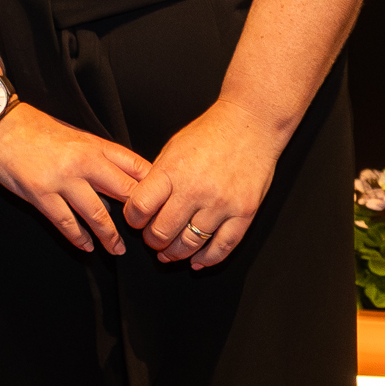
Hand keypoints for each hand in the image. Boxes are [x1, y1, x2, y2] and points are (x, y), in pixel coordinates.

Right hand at [0, 104, 152, 253]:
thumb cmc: (35, 128)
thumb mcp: (74, 135)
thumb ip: (98, 157)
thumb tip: (119, 184)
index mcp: (94, 145)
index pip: (136, 167)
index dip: (153, 188)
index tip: (160, 205)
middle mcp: (83, 162)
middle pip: (124, 193)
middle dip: (138, 217)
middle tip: (145, 234)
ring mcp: (62, 179)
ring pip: (98, 214)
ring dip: (110, 236)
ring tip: (116, 249)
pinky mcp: (41, 193)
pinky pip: (66, 222)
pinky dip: (79, 238)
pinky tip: (86, 245)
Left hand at [121, 98, 285, 268]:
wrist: (250, 124)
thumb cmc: (210, 133)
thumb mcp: (173, 148)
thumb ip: (158, 178)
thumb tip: (142, 206)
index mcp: (173, 170)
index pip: (141, 207)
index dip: (133, 220)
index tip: (136, 221)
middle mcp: (196, 189)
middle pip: (163, 232)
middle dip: (153, 241)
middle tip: (153, 240)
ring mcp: (222, 203)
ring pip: (190, 244)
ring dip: (176, 254)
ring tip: (170, 252)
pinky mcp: (244, 213)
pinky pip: (223, 247)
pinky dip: (207, 259)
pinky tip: (197, 261)